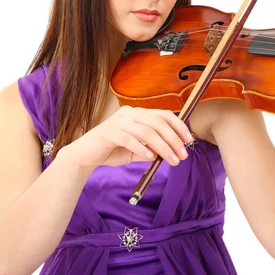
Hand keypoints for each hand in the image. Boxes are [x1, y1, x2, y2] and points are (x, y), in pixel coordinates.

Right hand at [59, 106, 193, 169]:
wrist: (84, 156)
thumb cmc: (112, 151)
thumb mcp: (137, 150)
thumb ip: (153, 148)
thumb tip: (172, 152)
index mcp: (138, 113)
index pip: (164, 115)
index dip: (179, 126)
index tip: (189, 141)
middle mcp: (130, 113)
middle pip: (158, 123)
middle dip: (174, 139)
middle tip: (183, 156)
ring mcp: (119, 121)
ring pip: (147, 132)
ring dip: (163, 147)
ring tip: (172, 161)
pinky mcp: (109, 133)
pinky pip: (130, 139)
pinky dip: (142, 148)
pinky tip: (151, 158)